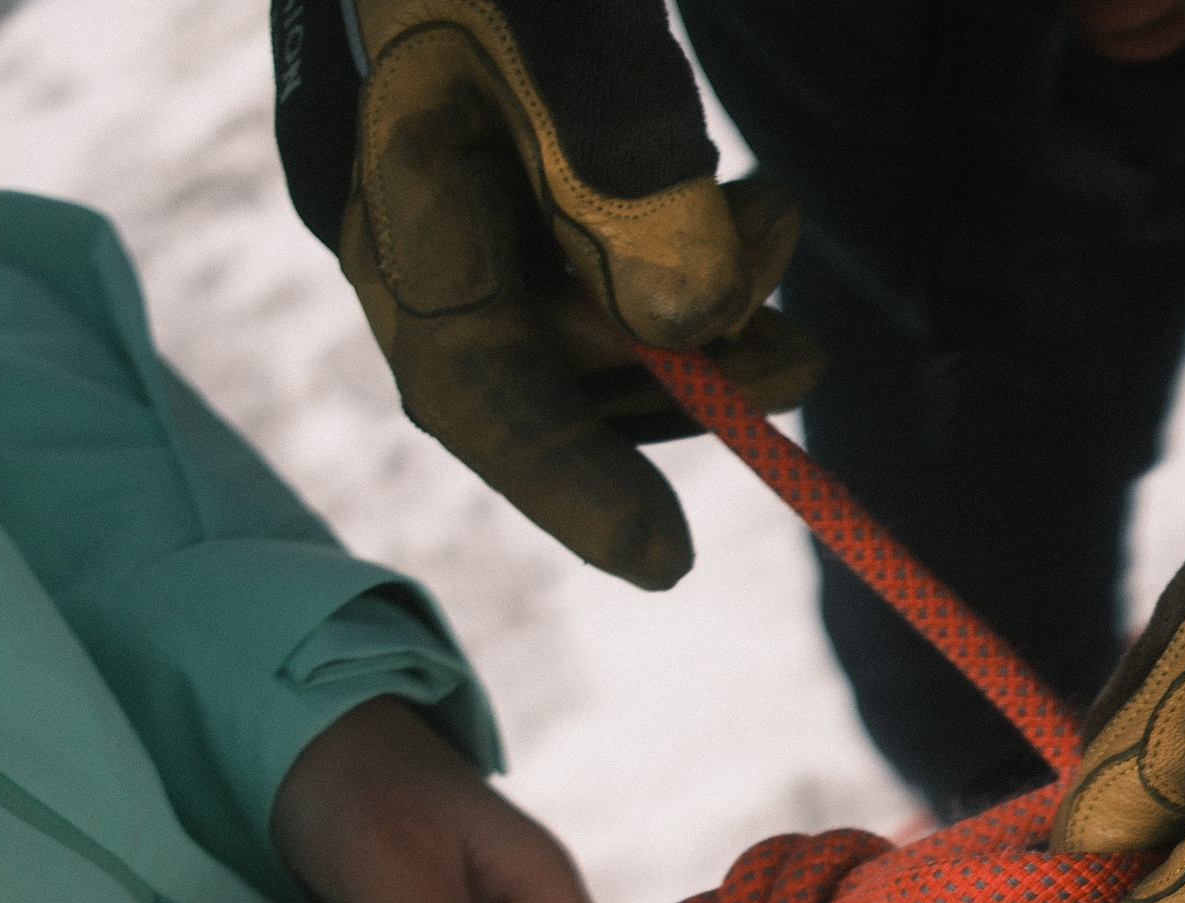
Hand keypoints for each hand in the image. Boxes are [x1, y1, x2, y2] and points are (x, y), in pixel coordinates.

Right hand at [271, 0, 822, 588]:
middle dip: (680, 374)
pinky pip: (617, 277)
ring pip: (596, 328)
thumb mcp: (554, 13)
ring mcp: (472, 208)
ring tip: (780, 241)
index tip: (671, 564)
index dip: (571, 483)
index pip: (472, 383)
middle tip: (800, 348)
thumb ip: (613, 151)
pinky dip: (694, 278)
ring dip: (703, 326)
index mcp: (385, 188)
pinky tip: (752, 231)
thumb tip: (690, 324)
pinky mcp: (537, 189)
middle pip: (549, 371)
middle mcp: (414, 221)